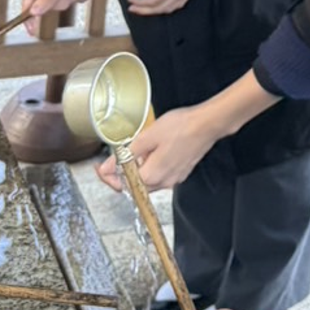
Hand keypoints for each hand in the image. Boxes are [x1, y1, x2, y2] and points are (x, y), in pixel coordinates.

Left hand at [96, 106, 217, 192]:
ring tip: (142, 147)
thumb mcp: (146, 137)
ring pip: (148, 179)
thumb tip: (107, 169)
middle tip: (119, 154)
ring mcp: (173, 179)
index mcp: (151, 176)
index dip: (108, 177)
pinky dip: (153, 165)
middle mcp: (163, 182)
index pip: (122, 185)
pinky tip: (157, 149)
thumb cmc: (181, 127)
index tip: (102, 167)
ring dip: (139, 168)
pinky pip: (161, 174)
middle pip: (135, 184)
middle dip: (124, 171)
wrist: (207, 124)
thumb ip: (124, 155)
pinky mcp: (181, 172)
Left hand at [125, 0, 222, 15]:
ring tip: (143, 8)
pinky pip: (175, 5)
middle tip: (131, 8)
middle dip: (144, 10)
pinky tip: (160, 4)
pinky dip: (164, 8)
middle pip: (160, 8)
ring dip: (154, 11)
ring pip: (168, 9)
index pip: (153, 0)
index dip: (140, 2)